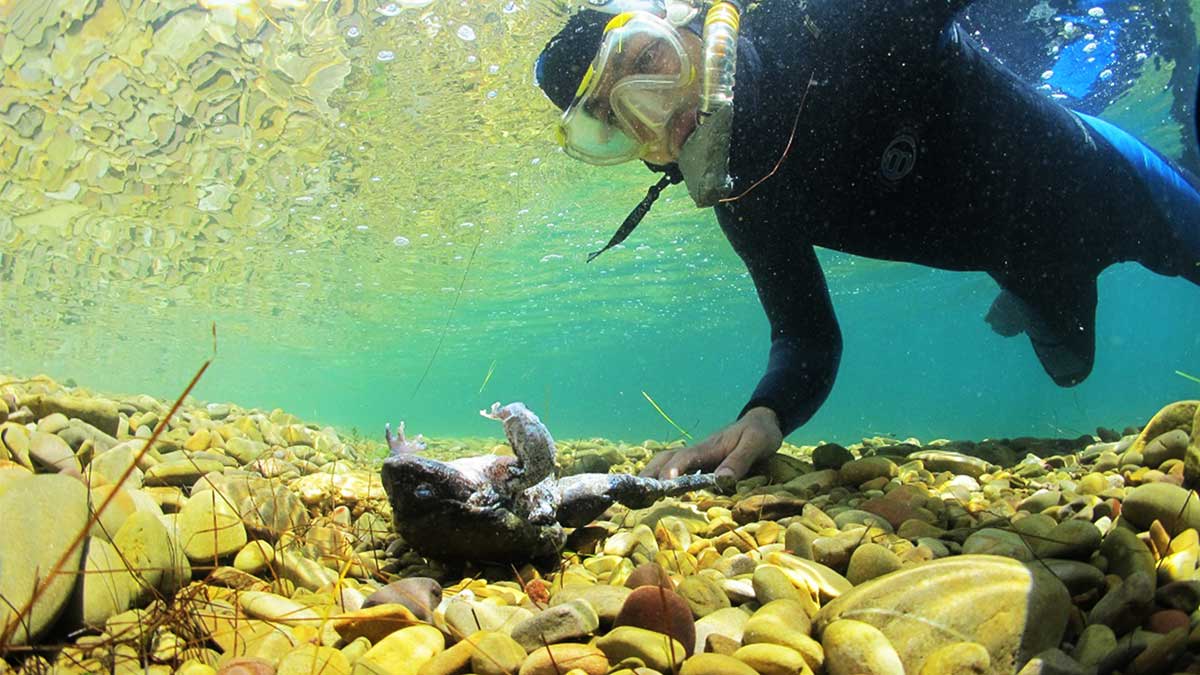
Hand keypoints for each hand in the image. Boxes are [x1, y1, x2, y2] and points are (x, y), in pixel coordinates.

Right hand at [639, 407, 782, 480]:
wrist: (762, 422)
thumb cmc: (759, 433)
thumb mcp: (756, 444)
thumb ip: (739, 461)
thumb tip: (721, 480)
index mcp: (709, 447)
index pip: (686, 457)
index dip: (673, 469)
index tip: (664, 484)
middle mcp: (698, 452)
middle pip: (666, 458)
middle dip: (650, 473)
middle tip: (637, 492)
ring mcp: (698, 457)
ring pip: (667, 462)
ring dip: (652, 475)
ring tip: (640, 496)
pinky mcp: (701, 464)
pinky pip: (678, 470)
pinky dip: (663, 478)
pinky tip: (658, 493)